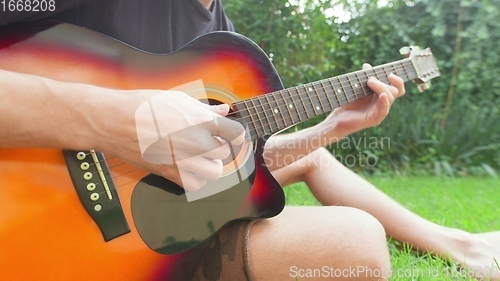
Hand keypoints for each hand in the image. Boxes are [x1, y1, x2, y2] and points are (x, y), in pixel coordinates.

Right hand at [97, 90, 244, 190]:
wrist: (114, 121)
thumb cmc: (143, 106)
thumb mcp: (178, 99)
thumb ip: (205, 109)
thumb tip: (224, 111)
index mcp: (200, 120)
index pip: (237, 134)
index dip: (236, 135)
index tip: (231, 136)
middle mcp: (196, 142)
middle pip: (225, 154)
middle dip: (219, 148)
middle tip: (207, 142)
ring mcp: (184, 161)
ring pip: (214, 172)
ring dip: (209, 165)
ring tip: (199, 156)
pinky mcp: (170, 174)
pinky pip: (195, 185)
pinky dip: (195, 179)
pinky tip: (187, 167)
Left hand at [321, 63, 404, 138]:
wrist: (338, 117)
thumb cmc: (347, 102)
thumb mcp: (356, 87)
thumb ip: (363, 77)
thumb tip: (367, 65)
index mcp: (381, 96)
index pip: (397, 89)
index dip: (397, 81)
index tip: (390, 74)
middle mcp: (383, 104)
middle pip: (394, 91)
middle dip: (383, 82)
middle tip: (369, 79)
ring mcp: (380, 112)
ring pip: (389, 98)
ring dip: (381, 87)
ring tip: (369, 82)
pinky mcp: (375, 119)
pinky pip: (384, 110)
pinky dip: (384, 102)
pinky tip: (382, 95)